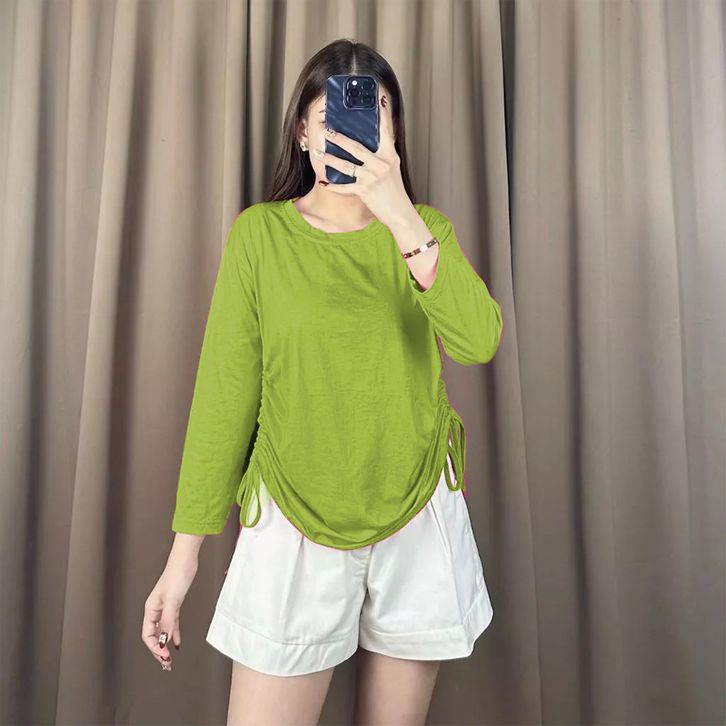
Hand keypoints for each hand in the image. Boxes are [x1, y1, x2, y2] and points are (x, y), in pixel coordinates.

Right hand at [141, 556, 197, 670]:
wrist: (185, 561)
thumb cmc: (176, 575)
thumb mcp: (172, 599)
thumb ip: (168, 620)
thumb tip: (165, 638)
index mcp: (150, 609)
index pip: (148, 635)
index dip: (154, 647)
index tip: (163, 656)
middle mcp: (156, 610)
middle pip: (153, 635)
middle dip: (158, 649)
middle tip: (166, 662)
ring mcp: (165, 607)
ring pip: (162, 631)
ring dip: (165, 644)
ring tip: (169, 657)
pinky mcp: (174, 604)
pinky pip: (171, 624)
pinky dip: (174, 634)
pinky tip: (177, 642)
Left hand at [314, 95, 415, 230]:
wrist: (401, 213)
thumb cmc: (395, 190)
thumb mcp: (393, 168)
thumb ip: (383, 154)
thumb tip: (368, 142)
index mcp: (390, 155)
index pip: (386, 130)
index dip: (382, 113)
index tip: (379, 97)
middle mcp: (381, 164)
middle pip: (356, 147)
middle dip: (339, 138)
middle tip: (327, 130)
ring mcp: (372, 177)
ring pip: (346, 165)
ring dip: (329, 159)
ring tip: (317, 152)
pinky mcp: (365, 191)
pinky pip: (345, 187)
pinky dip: (333, 186)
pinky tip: (324, 183)